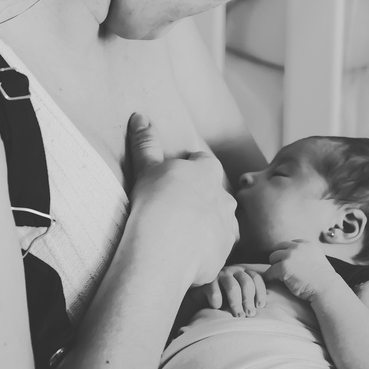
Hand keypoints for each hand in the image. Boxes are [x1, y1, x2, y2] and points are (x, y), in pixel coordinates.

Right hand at [125, 113, 237, 285]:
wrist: (167, 247)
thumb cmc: (156, 202)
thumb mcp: (147, 168)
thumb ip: (146, 143)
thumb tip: (140, 116)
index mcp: (207, 171)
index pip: (202, 162)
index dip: (189, 170)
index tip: (173, 181)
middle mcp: (224, 195)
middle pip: (214, 192)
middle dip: (201, 198)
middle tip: (177, 208)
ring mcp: (229, 224)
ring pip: (220, 219)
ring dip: (207, 223)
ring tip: (183, 233)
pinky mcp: (227, 250)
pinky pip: (218, 246)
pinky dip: (207, 247)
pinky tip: (189, 253)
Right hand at [202, 264, 268, 317]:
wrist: (202, 294)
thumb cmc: (226, 296)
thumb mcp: (240, 294)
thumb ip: (251, 296)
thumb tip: (262, 308)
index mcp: (244, 272)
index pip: (256, 279)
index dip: (260, 292)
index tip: (260, 306)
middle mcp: (234, 271)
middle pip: (246, 283)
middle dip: (249, 300)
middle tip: (249, 315)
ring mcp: (221, 275)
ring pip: (233, 287)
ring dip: (237, 303)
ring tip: (238, 316)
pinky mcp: (208, 281)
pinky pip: (214, 290)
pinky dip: (217, 299)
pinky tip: (218, 307)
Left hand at [264, 240, 338, 301]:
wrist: (326, 289)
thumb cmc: (323, 280)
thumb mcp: (318, 259)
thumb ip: (307, 255)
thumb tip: (296, 259)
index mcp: (307, 244)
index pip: (291, 244)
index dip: (288, 253)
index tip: (288, 262)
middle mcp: (297, 247)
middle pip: (279, 248)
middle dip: (279, 258)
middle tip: (280, 269)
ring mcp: (290, 256)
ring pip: (273, 257)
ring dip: (274, 266)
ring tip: (277, 276)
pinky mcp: (283, 267)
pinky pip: (270, 271)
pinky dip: (269, 277)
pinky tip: (271, 281)